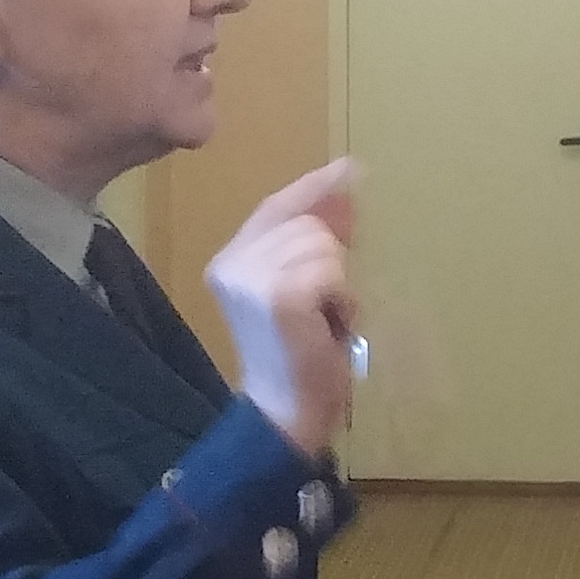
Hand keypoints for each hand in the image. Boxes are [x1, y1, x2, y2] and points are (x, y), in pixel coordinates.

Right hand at [207, 161, 359, 455]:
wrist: (285, 410)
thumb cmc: (296, 356)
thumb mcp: (295, 291)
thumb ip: (306, 246)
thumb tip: (342, 194)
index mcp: (228, 260)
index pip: (275, 207)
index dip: (313, 187)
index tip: (350, 168)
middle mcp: (231, 264)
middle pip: (307, 224)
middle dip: (331, 260)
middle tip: (324, 306)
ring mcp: (251, 277)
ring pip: (322, 245)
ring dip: (337, 283)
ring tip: (322, 319)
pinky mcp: (278, 294)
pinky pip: (330, 272)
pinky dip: (340, 299)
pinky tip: (327, 326)